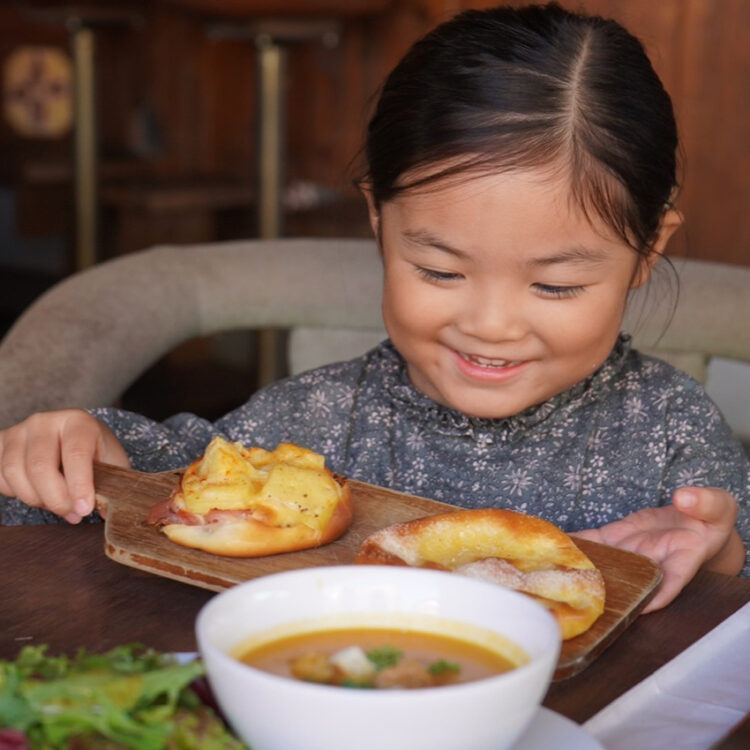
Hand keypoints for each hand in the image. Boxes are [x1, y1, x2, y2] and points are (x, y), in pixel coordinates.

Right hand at [0, 409, 129, 522]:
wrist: (76, 440)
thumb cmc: (95, 454)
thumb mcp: (112, 465)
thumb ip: (110, 486)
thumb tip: (106, 513)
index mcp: (78, 422)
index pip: (75, 454)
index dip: (79, 486)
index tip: (84, 508)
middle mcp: (45, 421)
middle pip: (39, 467)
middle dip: (55, 499)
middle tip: (72, 513)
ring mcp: (18, 431)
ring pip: (14, 473)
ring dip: (35, 499)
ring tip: (57, 504)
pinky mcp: (0, 443)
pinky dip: (15, 493)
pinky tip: (36, 492)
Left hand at [573, 487, 742, 612]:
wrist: (694, 520)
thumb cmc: (711, 518)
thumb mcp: (718, 507)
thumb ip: (706, 502)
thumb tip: (684, 497)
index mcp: (682, 560)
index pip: (670, 583)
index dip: (655, 595)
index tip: (640, 606)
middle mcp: (652, 562)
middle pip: (630, 580)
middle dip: (609, 589)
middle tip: (585, 593)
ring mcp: (631, 551)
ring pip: (606, 563)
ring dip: (584, 568)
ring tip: (559, 571)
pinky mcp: (616, 538)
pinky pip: (595, 542)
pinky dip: (576, 543)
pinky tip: (554, 545)